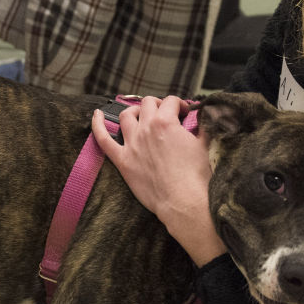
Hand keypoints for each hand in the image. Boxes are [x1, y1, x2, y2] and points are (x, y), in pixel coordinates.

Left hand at [91, 97, 226, 265]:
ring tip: (141, 115)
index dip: (179, 104)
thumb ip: (203, 126)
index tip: (185, 113)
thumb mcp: (205, 144)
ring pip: (127, 115)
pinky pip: (104, 140)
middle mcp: (146, 129)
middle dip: (158, 105)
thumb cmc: (196, 176)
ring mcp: (132, 144)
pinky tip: (97, 115)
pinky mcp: (123, 161)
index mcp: (166, 122)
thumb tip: (204, 116)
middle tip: (166, 114)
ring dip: (135, 111)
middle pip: (148, 104)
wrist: (184, 202)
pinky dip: (98, 125)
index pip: (170, 101)